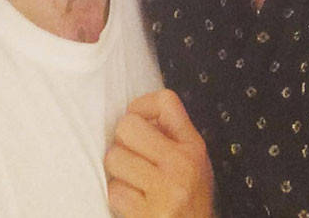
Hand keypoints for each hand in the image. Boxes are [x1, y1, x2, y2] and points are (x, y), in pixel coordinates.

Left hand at [105, 88, 214, 217]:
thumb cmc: (190, 201)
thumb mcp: (193, 162)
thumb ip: (172, 135)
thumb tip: (136, 112)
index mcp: (193, 147)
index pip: (165, 101)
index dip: (142, 105)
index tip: (138, 119)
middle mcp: (181, 165)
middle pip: (128, 126)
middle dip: (122, 142)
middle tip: (132, 157)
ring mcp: (165, 190)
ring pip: (114, 158)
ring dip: (118, 173)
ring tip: (134, 183)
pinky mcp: (148, 214)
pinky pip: (115, 192)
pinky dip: (119, 198)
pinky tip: (135, 204)